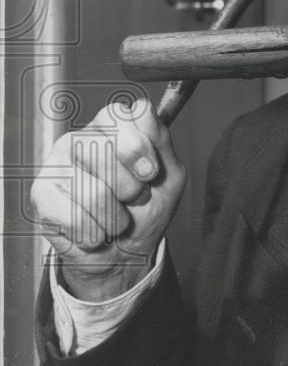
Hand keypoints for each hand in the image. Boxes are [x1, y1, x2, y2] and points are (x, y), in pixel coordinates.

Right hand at [30, 99, 186, 300]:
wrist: (125, 253)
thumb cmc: (145, 210)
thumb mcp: (169, 176)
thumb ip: (160, 142)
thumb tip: (142, 112)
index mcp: (114, 127)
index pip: (120, 115)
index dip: (139, 146)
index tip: (150, 173)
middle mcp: (82, 138)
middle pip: (104, 151)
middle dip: (130, 188)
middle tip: (133, 198)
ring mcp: (57, 164)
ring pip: (94, 191)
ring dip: (115, 217)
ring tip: (115, 217)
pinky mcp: (41, 195)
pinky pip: (74, 217)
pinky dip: (95, 233)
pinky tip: (95, 229)